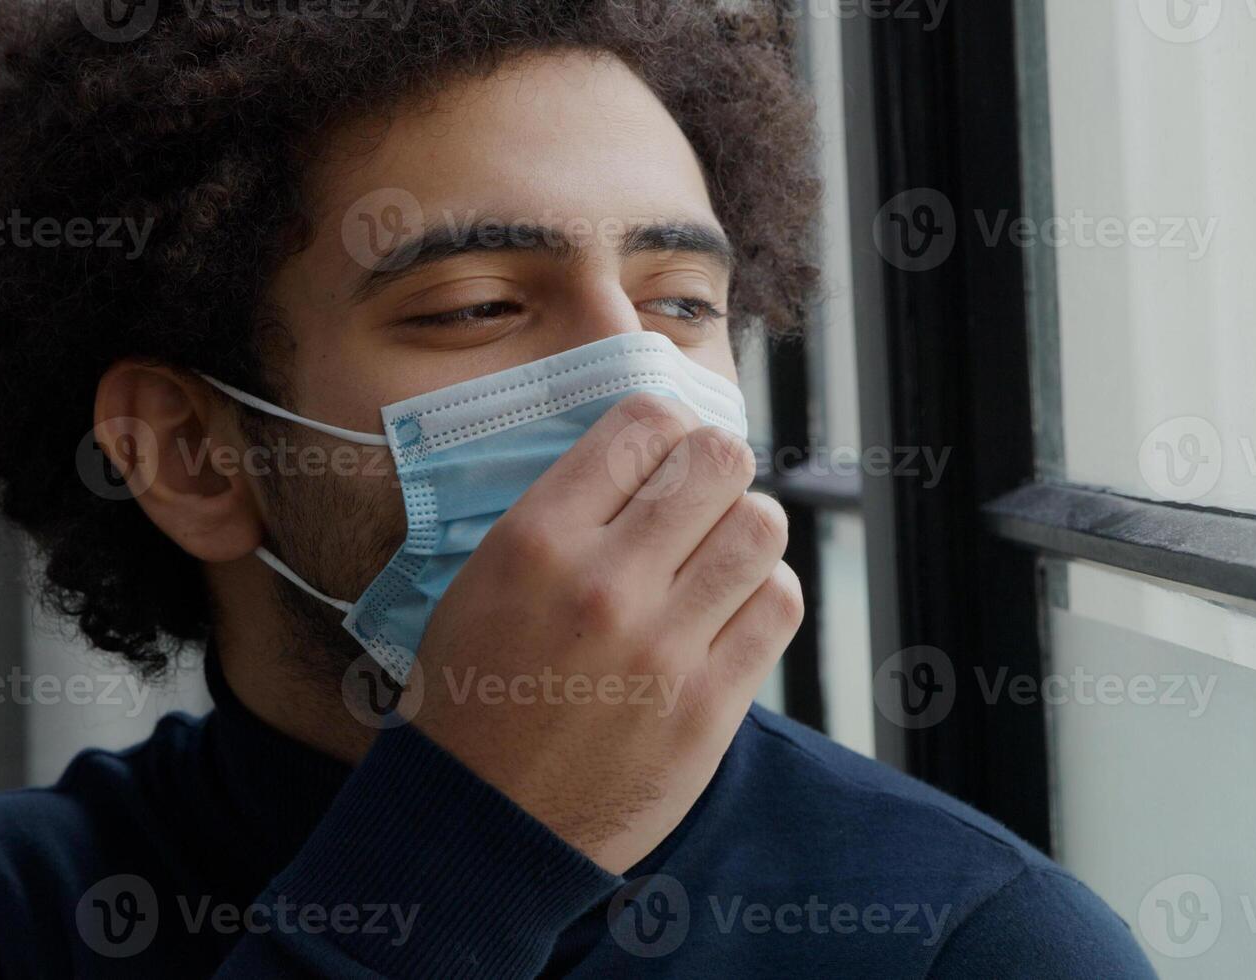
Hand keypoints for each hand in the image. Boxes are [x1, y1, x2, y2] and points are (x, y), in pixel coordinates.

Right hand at [409, 392, 802, 873]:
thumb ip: (563, 514)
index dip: (667, 428)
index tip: (664, 456)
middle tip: (699, 503)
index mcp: (534, 540)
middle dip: (715, 471)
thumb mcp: (483, 581)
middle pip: (718, 460)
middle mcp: (601, 584)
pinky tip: (730, 612)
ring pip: (761, 526)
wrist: (477, 826)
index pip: (644, 421)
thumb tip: (649, 453)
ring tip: (717, 559)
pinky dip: (765, 595)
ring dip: (745, 532)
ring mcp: (661, 648)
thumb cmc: (475, 695)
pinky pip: (779, 605)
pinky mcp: (708, 708)